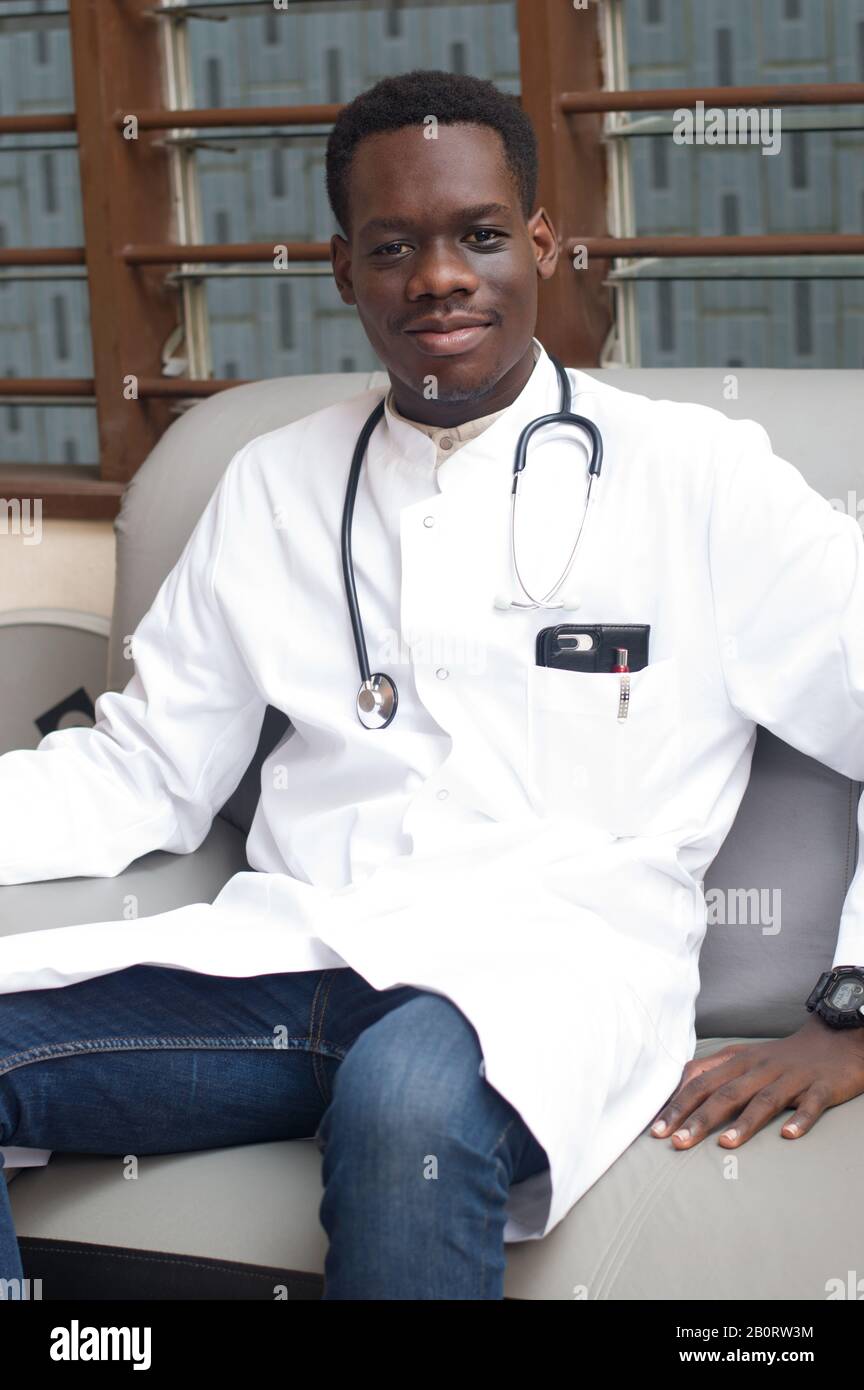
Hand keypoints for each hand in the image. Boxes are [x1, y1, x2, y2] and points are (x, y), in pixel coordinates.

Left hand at [649, 1012, 863, 1148]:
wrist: (833, 1040)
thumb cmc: (780, 1057)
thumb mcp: (742, 1058)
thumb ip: (711, 1071)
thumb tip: (676, 1091)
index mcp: (738, 1061)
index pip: (701, 1083)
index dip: (678, 1105)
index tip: (657, 1130)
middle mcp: (761, 1068)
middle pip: (726, 1093)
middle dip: (699, 1118)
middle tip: (677, 1141)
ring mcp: (791, 1078)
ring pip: (764, 1100)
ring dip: (744, 1122)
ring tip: (726, 1144)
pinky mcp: (821, 1088)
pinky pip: (811, 1105)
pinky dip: (801, 1119)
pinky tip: (789, 1135)